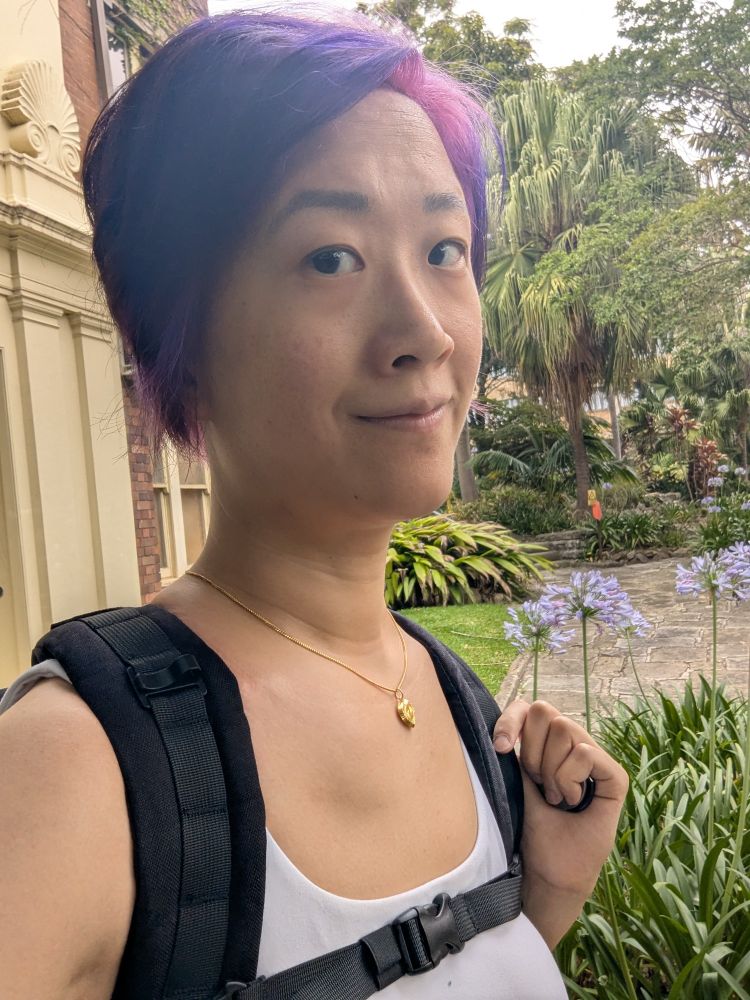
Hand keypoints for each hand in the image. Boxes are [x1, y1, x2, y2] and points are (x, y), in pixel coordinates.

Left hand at [493, 699, 628, 896]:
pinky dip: (571, 779)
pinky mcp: (615, 776)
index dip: (511, 720)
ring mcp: (596, 758)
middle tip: (539, 785)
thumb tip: (504, 726)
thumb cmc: (534, 828)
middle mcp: (574, 743)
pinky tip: (574, 802)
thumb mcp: (516, 780)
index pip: (529, 707)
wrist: (552, 870)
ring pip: (564, 729)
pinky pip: (585, 753)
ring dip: (552, 770)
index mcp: (548, 742)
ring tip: (557, 798)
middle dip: (532, 752)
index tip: (501, 749)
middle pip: (545, 712)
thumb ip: (516, 747)